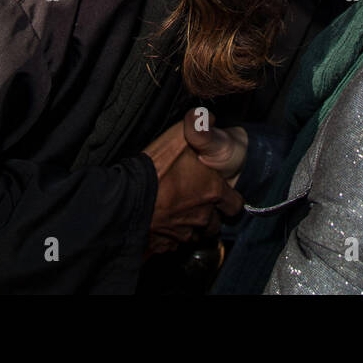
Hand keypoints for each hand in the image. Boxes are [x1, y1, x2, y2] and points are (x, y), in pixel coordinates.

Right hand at [141, 114, 242, 257]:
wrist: (126, 198)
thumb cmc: (156, 167)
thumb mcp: (180, 137)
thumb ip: (199, 125)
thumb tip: (207, 117)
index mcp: (212, 191)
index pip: (235, 204)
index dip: (230, 200)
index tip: (223, 197)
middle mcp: (202, 216)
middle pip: (214, 224)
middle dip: (210, 217)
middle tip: (198, 205)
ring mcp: (183, 234)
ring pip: (195, 236)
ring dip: (190, 227)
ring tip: (178, 214)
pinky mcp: (164, 245)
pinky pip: (172, 244)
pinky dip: (169, 237)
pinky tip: (161, 224)